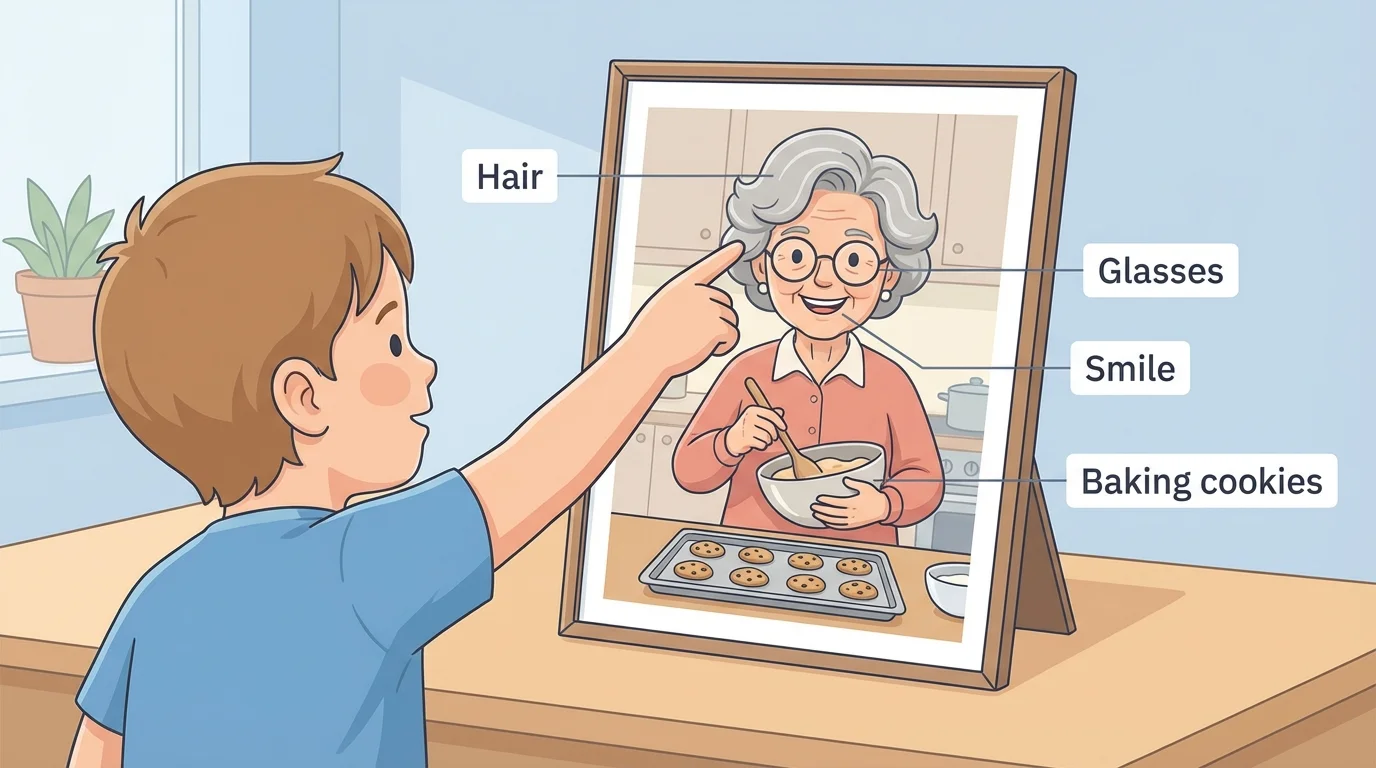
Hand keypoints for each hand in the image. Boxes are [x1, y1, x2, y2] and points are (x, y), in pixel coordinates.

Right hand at [624, 242, 743, 376]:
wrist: (647, 355)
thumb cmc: (651, 336)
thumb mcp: (664, 306)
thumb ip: (687, 300)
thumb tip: (712, 308)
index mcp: (683, 285)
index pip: (708, 266)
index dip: (725, 256)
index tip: (739, 246)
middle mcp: (699, 292)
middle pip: (724, 303)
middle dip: (716, 319)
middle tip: (693, 334)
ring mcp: (710, 308)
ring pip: (730, 321)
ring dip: (719, 335)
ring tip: (694, 342)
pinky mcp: (718, 326)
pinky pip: (733, 336)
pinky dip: (724, 346)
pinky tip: (705, 349)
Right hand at [723, 405, 786, 456]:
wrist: (731, 439)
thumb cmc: (747, 428)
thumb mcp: (756, 418)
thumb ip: (768, 414)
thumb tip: (781, 411)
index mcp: (752, 410)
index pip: (770, 414)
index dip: (779, 421)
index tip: (783, 427)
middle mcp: (749, 418)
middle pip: (770, 427)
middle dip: (774, 434)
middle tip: (772, 437)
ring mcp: (746, 429)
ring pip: (767, 436)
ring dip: (768, 441)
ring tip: (763, 440)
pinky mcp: (746, 439)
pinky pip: (762, 444)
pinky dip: (762, 446)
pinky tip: (758, 444)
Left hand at [811, 478, 890, 528]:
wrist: (884, 508)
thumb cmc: (875, 497)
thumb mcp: (865, 487)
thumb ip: (854, 483)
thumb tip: (844, 479)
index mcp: (854, 503)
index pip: (837, 502)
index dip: (827, 500)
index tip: (819, 498)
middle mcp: (853, 512)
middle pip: (833, 512)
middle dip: (822, 509)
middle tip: (814, 506)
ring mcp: (853, 520)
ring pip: (835, 520)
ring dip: (824, 517)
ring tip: (817, 514)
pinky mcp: (854, 525)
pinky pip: (841, 526)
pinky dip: (832, 525)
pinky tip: (826, 522)